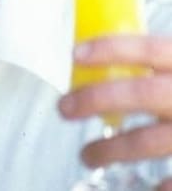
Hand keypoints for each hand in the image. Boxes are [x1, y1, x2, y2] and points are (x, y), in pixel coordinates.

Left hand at [58, 34, 171, 186]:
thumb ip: (162, 62)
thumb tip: (103, 55)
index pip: (150, 48)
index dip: (112, 49)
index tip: (76, 54)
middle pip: (142, 94)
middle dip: (97, 100)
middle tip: (65, 108)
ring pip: (152, 140)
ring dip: (113, 149)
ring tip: (88, 155)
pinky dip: (163, 185)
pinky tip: (151, 188)